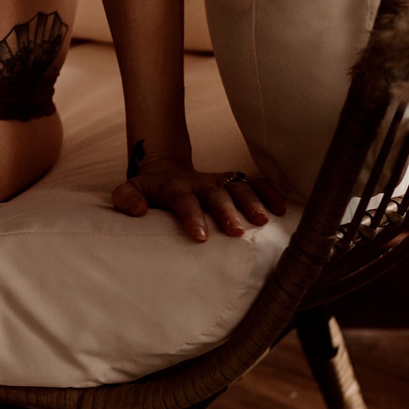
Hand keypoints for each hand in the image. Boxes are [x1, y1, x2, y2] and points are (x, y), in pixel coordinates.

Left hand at [112, 158, 286, 242]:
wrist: (165, 171)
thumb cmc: (150, 190)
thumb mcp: (129, 190)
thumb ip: (126, 199)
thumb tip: (139, 212)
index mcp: (175, 187)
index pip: (184, 201)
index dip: (192, 217)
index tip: (201, 237)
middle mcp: (201, 183)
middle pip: (216, 194)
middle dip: (226, 211)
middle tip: (236, 232)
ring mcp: (219, 181)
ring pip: (238, 187)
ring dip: (252, 202)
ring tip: (263, 222)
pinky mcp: (232, 182)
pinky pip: (255, 182)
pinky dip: (269, 192)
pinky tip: (282, 209)